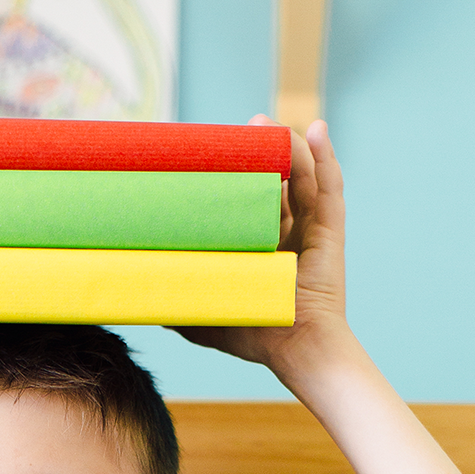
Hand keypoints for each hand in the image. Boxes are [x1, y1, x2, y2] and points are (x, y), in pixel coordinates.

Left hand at [173, 116, 348, 385]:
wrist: (296, 349)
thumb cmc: (255, 333)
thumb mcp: (208, 316)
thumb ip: (181, 304)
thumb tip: (142, 300)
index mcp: (264, 244)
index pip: (250, 198)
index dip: (238, 173)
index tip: (216, 151)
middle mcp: (290, 231)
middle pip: (278, 179)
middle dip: (263, 149)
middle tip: (244, 129)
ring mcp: (313, 228)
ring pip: (303, 175)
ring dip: (289, 145)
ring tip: (268, 125)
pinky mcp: (331, 230)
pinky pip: (331, 188)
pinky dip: (325, 157)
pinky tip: (315, 130)